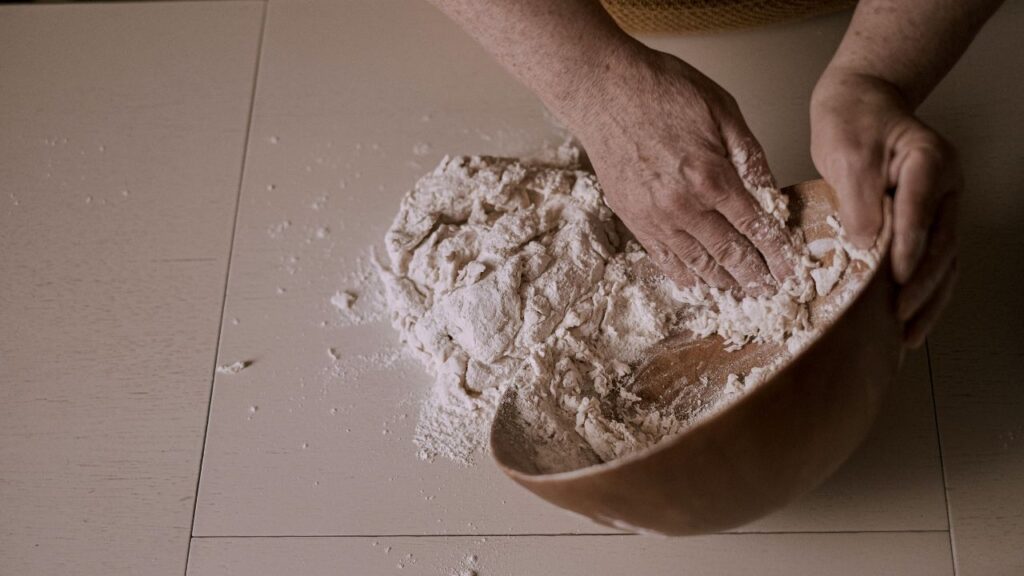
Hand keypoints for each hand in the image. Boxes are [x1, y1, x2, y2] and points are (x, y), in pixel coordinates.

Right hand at [563, 49, 795, 293]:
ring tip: (743, 293)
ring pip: (698, 264)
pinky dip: (686, 276)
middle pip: (729, 254)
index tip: (791, 269)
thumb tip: (771, 194)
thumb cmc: (661, 91)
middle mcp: (683, 206)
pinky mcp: (633, 220)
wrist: (602, 91)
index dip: (777, 253)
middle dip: (756, 276)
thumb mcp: (722, 110)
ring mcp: (655, 218)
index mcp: (711, 177)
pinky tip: (701, 284)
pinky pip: (664, 260)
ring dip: (724, 282)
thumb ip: (750, 156)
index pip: (755, 227)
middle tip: (773, 291)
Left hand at [811, 71, 961, 346]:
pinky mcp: (927, 219)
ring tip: (910, 334)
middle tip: (900, 316)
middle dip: (923, 285)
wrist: (861, 102)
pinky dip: (925, 291)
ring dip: (930, 299)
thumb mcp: (848, 153)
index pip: (921, 211)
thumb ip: (859, 198)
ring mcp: (941, 204)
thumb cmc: (852, 121)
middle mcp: (945, 186)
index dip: (910, 248)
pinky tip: (910, 320)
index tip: (896, 280)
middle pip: (943, 244)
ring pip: (945, 259)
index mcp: (929, 162)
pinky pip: (933, 260)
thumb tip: (866, 245)